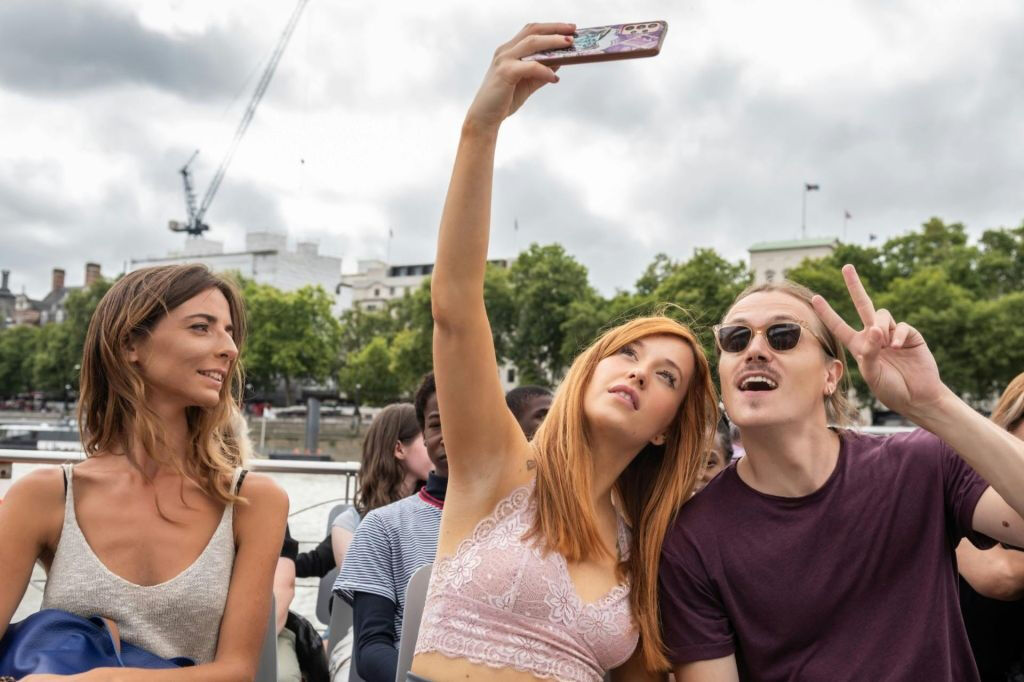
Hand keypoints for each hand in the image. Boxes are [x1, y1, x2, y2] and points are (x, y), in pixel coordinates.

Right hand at [464, 23, 574, 130]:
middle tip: (573, 30)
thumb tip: (559, 63)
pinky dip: (545, 70)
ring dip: (553, 42)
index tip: (569, 28)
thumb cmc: (503, 101)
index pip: (531, 31)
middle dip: (555, 28)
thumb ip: (541, 72)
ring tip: (569, 44)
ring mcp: (504, 60)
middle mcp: (505, 51)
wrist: (484, 118)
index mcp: (508, 51)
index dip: (551, 27)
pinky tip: (554, 78)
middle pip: (533, 31)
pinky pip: (531, 66)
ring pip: (532, 43)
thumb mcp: (527, 83)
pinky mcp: (505, 72)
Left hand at [811, 264, 948, 418]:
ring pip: (882, 315)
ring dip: (880, 325)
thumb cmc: (891, 389)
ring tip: (885, 344)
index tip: (814, 298)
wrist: (917, 398)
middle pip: (863, 305)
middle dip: (855, 286)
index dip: (828, 313)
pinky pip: (901, 326)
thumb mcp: (872, 374)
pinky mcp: (910, 336)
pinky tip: (896, 347)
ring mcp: (892, 334)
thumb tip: (875, 329)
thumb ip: (870, 353)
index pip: (840, 326)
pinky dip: (897, 334)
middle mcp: (874, 336)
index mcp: (860, 346)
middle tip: (846, 267)